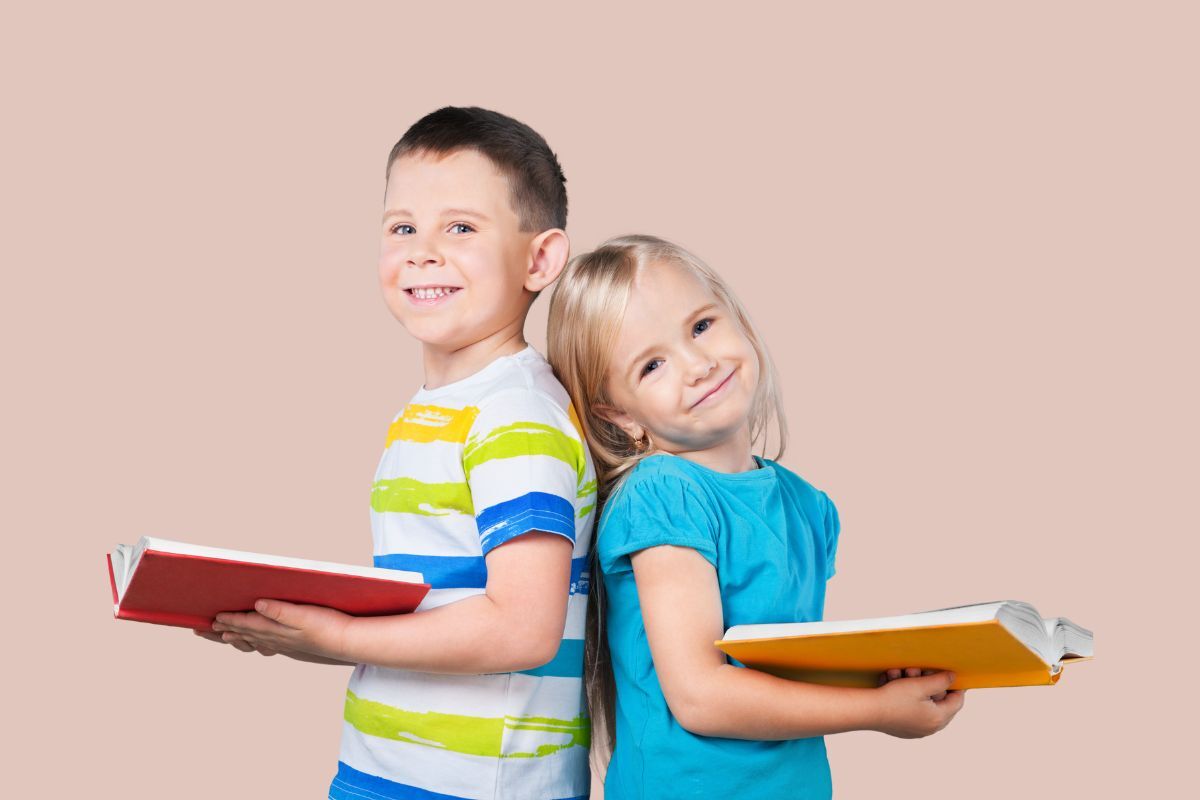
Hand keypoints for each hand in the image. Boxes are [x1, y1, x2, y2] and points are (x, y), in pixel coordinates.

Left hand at [208, 600, 352, 661]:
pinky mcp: (293, 644)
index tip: (211, 618)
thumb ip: (281, 610)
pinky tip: (257, 644)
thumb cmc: (329, 626)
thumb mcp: (305, 614)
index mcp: (276, 630)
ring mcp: (284, 643)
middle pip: (243, 635)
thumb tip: (258, 604)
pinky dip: (254, 643)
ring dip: (235, 638)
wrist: (347, 642)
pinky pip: (266, 644)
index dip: (228, 620)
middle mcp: (276, 639)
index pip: (246, 624)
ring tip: (222, 636)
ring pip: (253, 641)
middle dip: (222, 632)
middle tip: (202, 631)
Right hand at [872, 670, 964, 738]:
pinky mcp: (904, 729)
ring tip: (901, 674)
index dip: (956, 686)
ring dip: (916, 688)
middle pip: (940, 703)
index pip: (957, 701)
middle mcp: (930, 728)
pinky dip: (908, 698)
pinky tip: (896, 686)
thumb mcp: (920, 685)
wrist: (868, 711)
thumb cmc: (894, 698)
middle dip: (930, 683)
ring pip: (924, 705)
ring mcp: (916, 730)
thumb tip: (953, 677)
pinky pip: (912, 711)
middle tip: (919, 671)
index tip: (951, 674)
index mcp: (938, 718)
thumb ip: (940, 680)